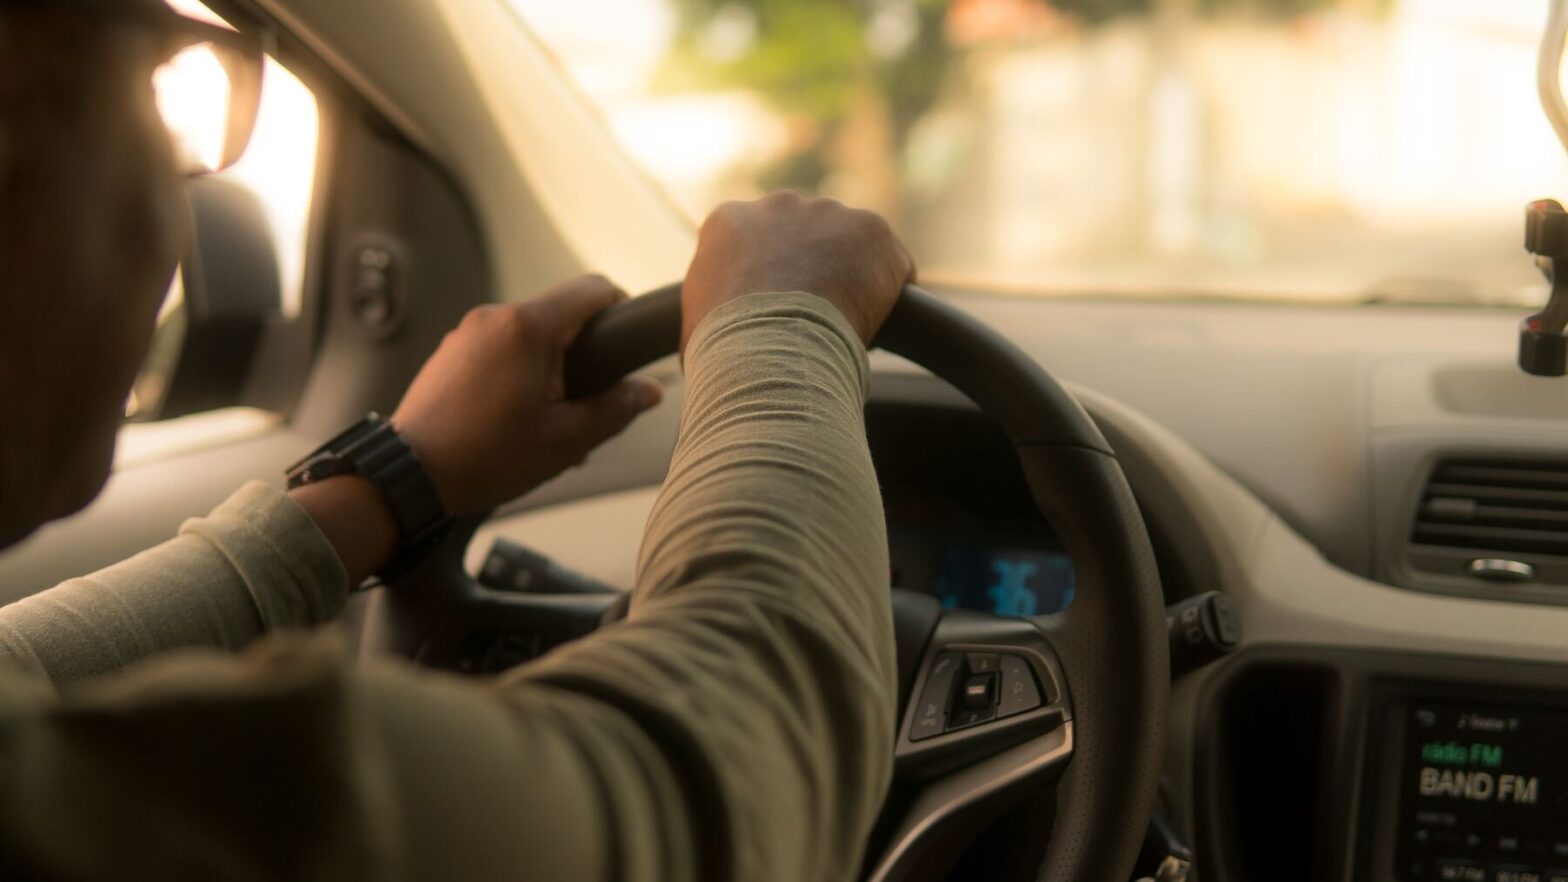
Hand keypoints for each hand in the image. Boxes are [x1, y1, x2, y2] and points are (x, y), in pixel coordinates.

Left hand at [392, 275, 662, 514]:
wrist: (409, 475)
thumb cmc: (486, 457)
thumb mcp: (566, 439)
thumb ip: (615, 408)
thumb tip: (649, 390)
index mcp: (529, 328)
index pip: (593, 289)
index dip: (620, 310)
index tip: (626, 344)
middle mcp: (496, 317)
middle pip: (560, 314)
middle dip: (582, 354)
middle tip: (587, 404)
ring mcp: (468, 332)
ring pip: (529, 336)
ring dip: (549, 369)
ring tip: (548, 424)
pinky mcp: (451, 352)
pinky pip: (499, 350)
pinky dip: (518, 375)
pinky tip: (516, 422)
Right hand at [681, 191, 915, 347]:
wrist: (767, 350)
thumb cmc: (723, 351)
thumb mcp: (695, 325)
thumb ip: (710, 312)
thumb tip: (711, 343)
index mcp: (728, 222)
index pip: (757, 243)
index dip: (772, 279)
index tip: (779, 311)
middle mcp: (777, 205)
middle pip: (806, 235)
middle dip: (814, 269)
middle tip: (815, 319)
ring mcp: (827, 213)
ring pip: (850, 246)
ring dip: (852, 279)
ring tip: (845, 326)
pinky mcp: (871, 230)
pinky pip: (891, 264)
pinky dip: (890, 294)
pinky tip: (878, 325)